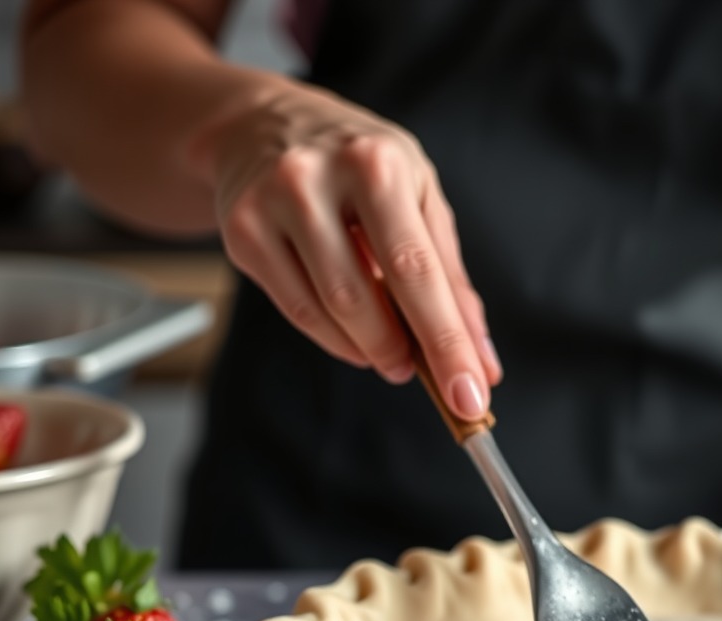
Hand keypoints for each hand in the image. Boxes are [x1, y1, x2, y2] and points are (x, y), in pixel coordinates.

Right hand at [199, 78, 501, 417]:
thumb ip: (449, 276)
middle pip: (365, 296)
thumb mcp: (415, 196)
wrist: (260, 125)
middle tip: (421, 376)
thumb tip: (480, 359)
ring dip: (367, 349)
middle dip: (402, 352)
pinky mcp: (241, 232)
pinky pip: (295, 309)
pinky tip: (353, 340)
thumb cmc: (356, 166)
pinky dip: (333, 339)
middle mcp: (317, 177)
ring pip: (327, 309)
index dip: (447, 341)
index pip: (419, 271)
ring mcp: (271, 204)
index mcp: (378, 163)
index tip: (470, 395)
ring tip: (390, 356)